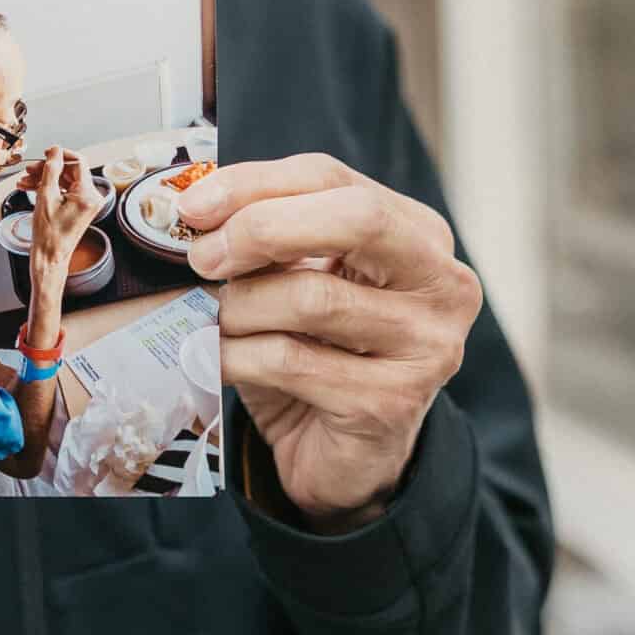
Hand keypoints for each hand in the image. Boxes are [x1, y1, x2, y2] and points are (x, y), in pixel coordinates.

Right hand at [25, 145, 98, 272]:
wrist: (49, 257)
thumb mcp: (46, 196)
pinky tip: (32, 188)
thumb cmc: (48, 235)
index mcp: (87, 194)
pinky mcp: (80, 208)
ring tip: (26, 181)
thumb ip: (51, 170)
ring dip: (46, 179)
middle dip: (48, 169)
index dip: (60, 154)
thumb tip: (55, 151)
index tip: (47, 153)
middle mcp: (92, 198)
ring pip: (66, 181)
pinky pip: (66, 191)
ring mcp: (87, 203)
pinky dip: (51, 188)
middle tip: (30, 170)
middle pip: (70, 171)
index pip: (78, 162)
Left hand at [176, 154, 482, 531]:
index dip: (254, 183)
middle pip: (356, 219)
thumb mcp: (297, 280)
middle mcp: (442, 283)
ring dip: (240, 306)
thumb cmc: (317, 354)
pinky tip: (215, 360)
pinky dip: (236, 356)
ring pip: (313, 296)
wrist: (343, 456)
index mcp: (420, 234)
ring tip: (212, 320)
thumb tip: (197, 208)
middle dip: (261, 229)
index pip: (334, 178)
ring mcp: (427, 345)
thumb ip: (267, 236)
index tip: (192, 207)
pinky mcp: (393, 402)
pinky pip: (292, 361)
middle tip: (202, 257)